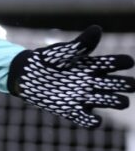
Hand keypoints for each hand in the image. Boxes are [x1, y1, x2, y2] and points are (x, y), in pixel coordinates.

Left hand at [8, 26, 134, 127]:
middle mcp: (94, 82)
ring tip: (119, 100)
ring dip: (116, 101)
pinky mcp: (72, 110)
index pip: (115, 63)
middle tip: (129, 84)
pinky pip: (87, 119)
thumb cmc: (47, 60)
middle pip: (119, 84)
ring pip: (110, 101)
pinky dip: (92, 122)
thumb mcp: (62, 51)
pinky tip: (95, 120)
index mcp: (93, 65)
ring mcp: (85, 97)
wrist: (26, 74)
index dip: (123, 63)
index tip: (127, 62)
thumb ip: (80, 43)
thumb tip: (97, 29)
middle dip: (126, 84)